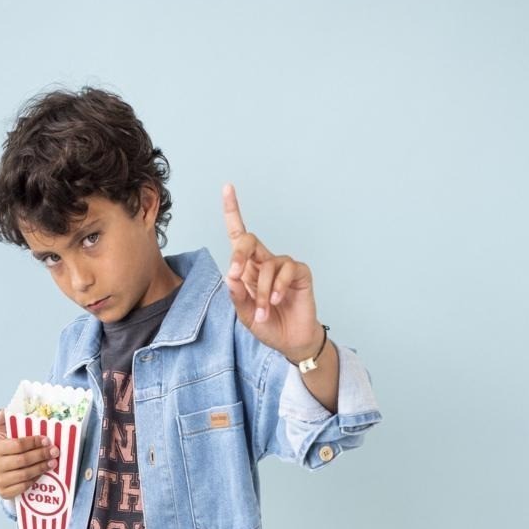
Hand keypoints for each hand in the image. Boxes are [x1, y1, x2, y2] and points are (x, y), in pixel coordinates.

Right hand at [0, 409, 59, 498]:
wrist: (1, 477)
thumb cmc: (7, 454)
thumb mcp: (4, 438)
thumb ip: (3, 423)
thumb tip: (3, 411)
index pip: (18, 444)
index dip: (34, 442)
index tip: (47, 440)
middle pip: (23, 460)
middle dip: (41, 455)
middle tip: (55, 452)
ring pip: (25, 474)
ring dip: (41, 467)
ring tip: (53, 463)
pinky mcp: (4, 492)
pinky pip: (24, 486)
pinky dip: (35, 479)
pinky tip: (43, 473)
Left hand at [221, 182, 322, 361]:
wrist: (290, 341)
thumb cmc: (268, 324)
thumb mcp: (245, 315)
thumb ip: (237, 296)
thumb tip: (229, 275)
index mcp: (248, 268)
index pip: (238, 235)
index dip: (233, 211)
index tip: (228, 187)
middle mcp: (265, 261)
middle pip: (248, 241)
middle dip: (239, 255)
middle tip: (235, 274)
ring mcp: (283, 265)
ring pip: (266, 265)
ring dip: (260, 291)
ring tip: (263, 311)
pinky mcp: (299, 272)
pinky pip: (286, 270)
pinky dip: (277, 287)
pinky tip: (276, 301)